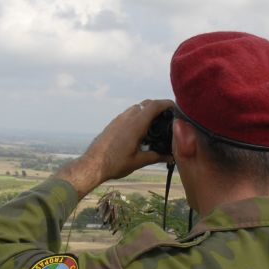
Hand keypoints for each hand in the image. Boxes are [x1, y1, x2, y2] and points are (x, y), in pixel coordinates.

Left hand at [54, 99, 174, 197]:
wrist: (92, 165)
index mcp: (136, 123)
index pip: (155, 105)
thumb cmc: (115, 163)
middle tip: (168, 117)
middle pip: (146, 104)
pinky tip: (139, 131)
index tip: (176, 107)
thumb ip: (157, 156)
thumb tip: (172, 157)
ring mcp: (118, 119)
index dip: (167, 104)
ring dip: (146, 112)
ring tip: (155, 125)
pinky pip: (128, 114)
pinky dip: (137, 117)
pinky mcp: (113, 124)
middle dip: (158, 107)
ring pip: (136, 108)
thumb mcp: (139, 161)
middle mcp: (127, 117)